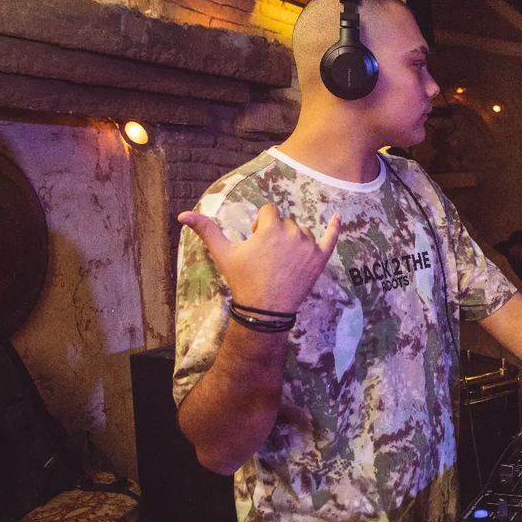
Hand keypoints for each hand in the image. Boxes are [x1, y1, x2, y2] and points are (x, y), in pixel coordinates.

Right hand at [178, 204, 340, 312]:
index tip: (256, 242)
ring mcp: (309, 245)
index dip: (261, 226)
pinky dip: (335, 228)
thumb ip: (206, 230)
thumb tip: (182, 214)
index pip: (269, 212)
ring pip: (302, 231)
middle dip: (277, 233)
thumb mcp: (223, 254)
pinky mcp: (321, 258)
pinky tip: (339, 216)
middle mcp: (294, 232)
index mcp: (271, 227)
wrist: (265, 309)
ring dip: (294, 240)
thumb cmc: (243, 280)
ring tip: (283, 261)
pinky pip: (331, 238)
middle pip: (286, 221)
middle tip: (268, 257)